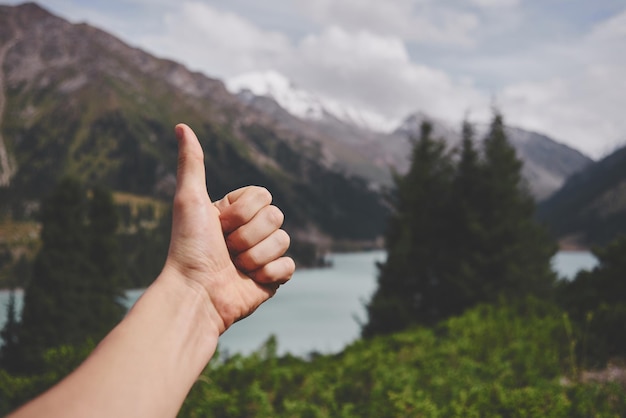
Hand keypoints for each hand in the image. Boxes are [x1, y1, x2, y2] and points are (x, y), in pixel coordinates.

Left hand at [163, 124, 294, 334]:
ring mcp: (263, 255)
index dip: (242, 211)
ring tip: (235, 267)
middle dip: (248, 235)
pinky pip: (289, 267)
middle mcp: (250, 232)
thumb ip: (191, 163)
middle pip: (276, 217)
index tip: (219, 224)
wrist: (196, 294)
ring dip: (255, 255)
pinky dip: (270, 274)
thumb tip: (182, 126)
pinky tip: (250, 281)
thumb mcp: (189, 200)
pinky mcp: (272, 279)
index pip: (263, 196)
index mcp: (235, 213)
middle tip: (225, 248)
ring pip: (283, 241)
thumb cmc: (188, 247)